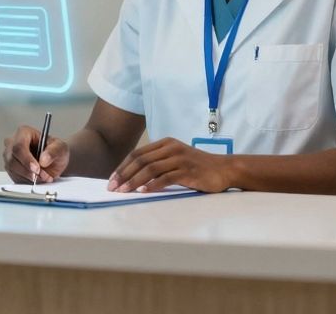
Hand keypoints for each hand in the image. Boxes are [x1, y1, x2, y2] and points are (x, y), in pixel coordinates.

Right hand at [3, 125, 68, 183]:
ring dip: (29, 178)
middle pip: (13, 159)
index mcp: (23, 133)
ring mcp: (9, 157)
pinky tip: (37, 179)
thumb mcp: (60, 147)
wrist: (54, 161)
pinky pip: (14, 178)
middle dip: (28, 171)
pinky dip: (27, 181)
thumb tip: (44, 159)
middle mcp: (12, 143)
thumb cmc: (55, 150)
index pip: (19, 146)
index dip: (26, 159)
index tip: (37, 168)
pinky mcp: (10, 169)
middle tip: (43, 176)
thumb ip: (54, 151)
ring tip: (43, 177)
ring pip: (12, 170)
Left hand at [108, 138, 233, 192]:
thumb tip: (132, 178)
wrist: (224, 169)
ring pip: (151, 168)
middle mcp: (171, 148)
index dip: (122, 167)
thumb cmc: (197, 168)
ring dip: (134, 180)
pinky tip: (143, 191)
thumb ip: (158, 164)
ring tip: (124, 191)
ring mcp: (180, 158)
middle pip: (141, 160)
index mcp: (166, 143)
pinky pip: (166, 177)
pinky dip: (153, 185)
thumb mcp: (175, 160)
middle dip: (124, 174)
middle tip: (113, 188)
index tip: (112, 180)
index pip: (137, 154)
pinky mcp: (188, 171)